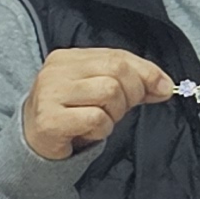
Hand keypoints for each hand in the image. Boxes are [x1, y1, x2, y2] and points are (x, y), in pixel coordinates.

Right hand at [21, 48, 175, 162]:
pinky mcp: (50, 120)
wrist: (34, 142)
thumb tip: (165, 86)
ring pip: (109, 92)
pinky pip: (96, 118)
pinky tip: (89, 132)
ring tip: (100, 120)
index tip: (164, 88)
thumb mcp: (100, 90)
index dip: (147, 72)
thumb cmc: (72, 113)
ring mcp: (50, 94)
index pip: (118, 56)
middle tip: (121, 110)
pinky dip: (102, 129)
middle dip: (132, 93)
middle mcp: (56, 71)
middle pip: (117, 71)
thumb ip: (132, 82)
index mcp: (69, 58)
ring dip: (115, 113)